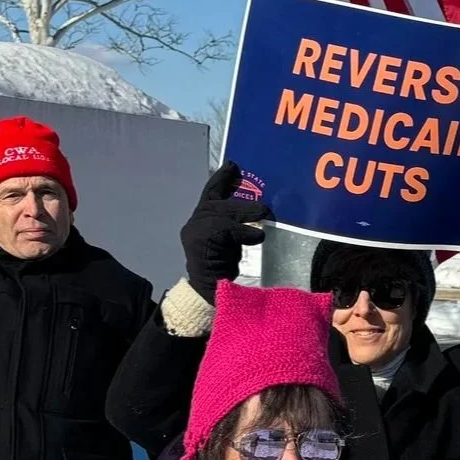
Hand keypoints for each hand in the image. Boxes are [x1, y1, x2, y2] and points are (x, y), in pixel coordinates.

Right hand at [181, 163, 271, 300]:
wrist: (208, 294)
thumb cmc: (222, 270)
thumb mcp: (232, 243)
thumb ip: (236, 225)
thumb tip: (259, 211)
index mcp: (200, 221)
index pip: (211, 193)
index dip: (222, 178)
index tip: (234, 165)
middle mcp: (194, 222)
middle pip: (220, 202)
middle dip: (244, 203)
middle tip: (265, 208)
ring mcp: (195, 230)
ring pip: (225, 213)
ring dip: (248, 214)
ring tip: (265, 217)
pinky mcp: (200, 238)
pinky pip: (228, 228)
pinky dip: (245, 232)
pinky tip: (257, 237)